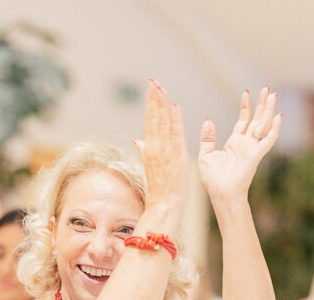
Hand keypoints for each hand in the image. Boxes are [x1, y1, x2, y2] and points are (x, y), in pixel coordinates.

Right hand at [134, 79, 188, 222]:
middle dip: (153, 99)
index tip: (151, 89)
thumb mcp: (151, 167)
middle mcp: (154, 147)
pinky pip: (175, 134)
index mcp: (149, 149)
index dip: (150, 104)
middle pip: (153, 118)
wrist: (164, 205)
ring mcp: (164, 151)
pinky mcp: (175, 156)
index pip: (149, 121)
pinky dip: (174, 120)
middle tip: (153, 81)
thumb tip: (137, 140)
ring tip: (161, 88)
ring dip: (162, 104)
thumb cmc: (160, 189)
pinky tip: (174, 107)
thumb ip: (144, 150)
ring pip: (162, 123)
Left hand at [199, 86, 281, 201]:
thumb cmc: (214, 179)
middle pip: (257, 119)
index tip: (246, 92)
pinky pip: (267, 141)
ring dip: (268, 110)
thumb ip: (208, 137)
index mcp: (235, 143)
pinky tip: (278, 117)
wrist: (220, 194)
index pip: (244, 120)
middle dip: (262, 104)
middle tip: (268, 88)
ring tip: (273, 95)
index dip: (246, 106)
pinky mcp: (256, 156)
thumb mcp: (206, 155)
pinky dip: (274, 130)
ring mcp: (252, 149)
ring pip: (264, 125)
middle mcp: (246, 144)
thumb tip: (208, 120)